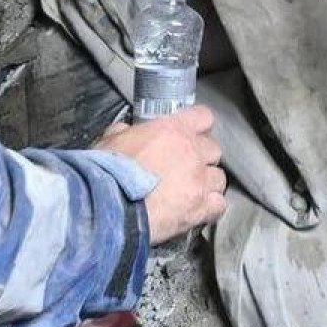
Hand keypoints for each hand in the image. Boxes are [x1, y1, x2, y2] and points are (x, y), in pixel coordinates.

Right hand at [95, 106, 227, 243]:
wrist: (109, 206)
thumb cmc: (107, 171)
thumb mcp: (111, 140)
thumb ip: (126, 132)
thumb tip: (128, 132)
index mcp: (173, 129)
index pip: (204, 116)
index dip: (198, 125)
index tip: (191, 134)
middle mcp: (193, 151)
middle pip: (214, 149)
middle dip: (202, 157)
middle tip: (185, 167)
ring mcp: (199, 181)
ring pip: (219, 178)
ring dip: (207, 183)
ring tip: (191, 192)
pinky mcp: (200, 208)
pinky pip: (219, 205)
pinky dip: (211, 207)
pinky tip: (198, 210)